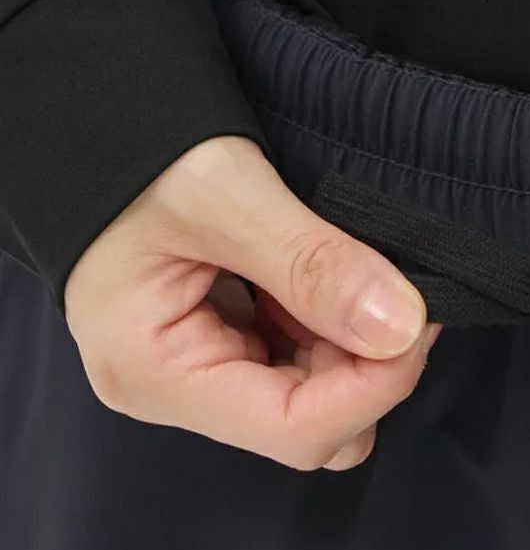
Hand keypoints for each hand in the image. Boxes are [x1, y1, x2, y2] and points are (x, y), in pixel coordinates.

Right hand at [64, 135, 437, 470]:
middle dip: (366, 368)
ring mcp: (197, 376)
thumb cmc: (133, 149)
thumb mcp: (224, 191)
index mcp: (154, 372)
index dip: (374, 388)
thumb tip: (399, 327)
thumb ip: (313, 263)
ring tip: (350, 273)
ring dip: (353, 347)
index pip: (293, 430)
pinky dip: (333, 330)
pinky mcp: (220, 351)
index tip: (419, 322)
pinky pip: (301, 369)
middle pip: (310, 428)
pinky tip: (327, 281)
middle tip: (394, 291)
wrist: (90, 120)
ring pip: (316, 404)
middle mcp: (173, 392)